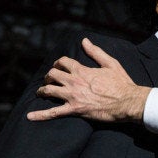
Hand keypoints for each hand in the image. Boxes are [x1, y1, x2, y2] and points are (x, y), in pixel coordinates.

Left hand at [27, 38, 150, 122]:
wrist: (128, 102)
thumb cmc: (122, 83)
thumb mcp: (111, 63)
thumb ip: (96, 52)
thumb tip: (85, 41)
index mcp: (82, 70)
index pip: (63, 62)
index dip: (58, 63)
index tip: (58, 66)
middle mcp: (74, 82)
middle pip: (52, 75)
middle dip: (49, 76)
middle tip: (50, 80)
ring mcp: (73, 96)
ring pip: (49, 91)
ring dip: (42, 91)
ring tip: (41, 92)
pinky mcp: (75, 110)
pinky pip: (54, 113)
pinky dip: (40, 115)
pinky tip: (29, 116)